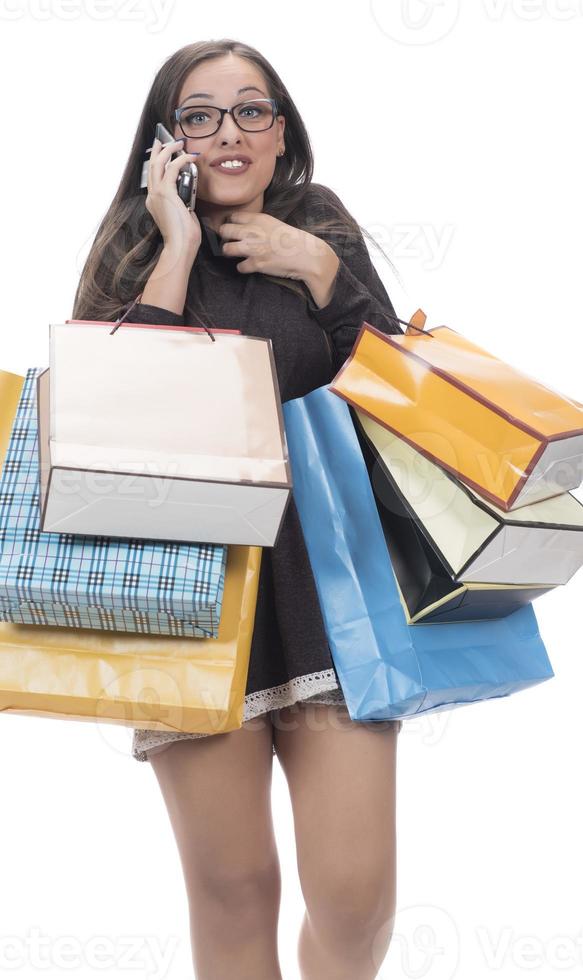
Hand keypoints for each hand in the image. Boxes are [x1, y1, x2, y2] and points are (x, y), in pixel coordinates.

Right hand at [145, 137, 201, 256]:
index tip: (164, 154)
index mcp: (154, 203)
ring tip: (178, 143)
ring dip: (169, 150)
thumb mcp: (182, 216)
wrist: (180, 246)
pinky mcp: (166, 193)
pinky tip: (190, 156)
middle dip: (159, 151)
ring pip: (158, 163)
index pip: (154, 178)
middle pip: (152, 166)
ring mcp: (157, 194)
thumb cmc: (183, 237)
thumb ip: (182, 204)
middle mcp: (152, 196)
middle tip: (165, 140)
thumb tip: (188, 196)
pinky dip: (181, 160)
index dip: (159, 163)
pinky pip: (172, 169)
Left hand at [218, 211, 332, 281]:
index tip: (233, 229)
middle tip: (231, 241)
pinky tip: (249, 266)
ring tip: (236, 254)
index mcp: (258, 219)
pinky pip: (239, 267)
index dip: (231, 223)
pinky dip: (243, 268)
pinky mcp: (256, 263)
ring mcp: (253, 248)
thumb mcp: (274, 224)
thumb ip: (258, 224)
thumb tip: (244, 229)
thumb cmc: (293, 240)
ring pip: (226, 249)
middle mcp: (253, 231)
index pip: (233, 217)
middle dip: (225, 237)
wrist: (306, 255)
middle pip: (224, 230)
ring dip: (229, 252)